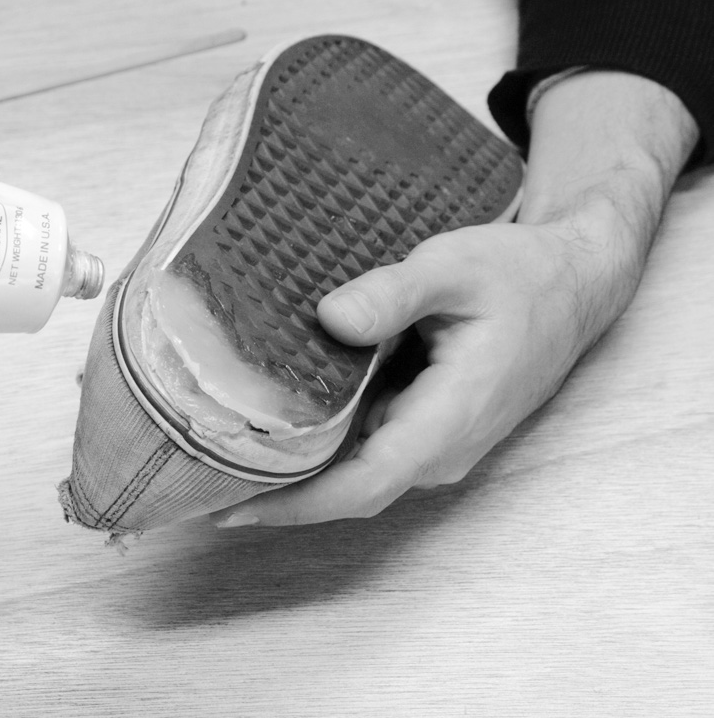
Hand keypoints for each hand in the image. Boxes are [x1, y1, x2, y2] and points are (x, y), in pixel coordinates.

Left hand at [212, 70, 698, 526]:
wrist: (572, 284)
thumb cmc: (518, 275)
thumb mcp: (454, 267)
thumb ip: (392, 295)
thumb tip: (328, 319)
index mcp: (448, 420)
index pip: (362, 486)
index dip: (294, 505)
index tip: (230, 507)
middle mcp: (440, 448)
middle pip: (347, 490)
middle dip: (278, 494)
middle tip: (202, 477)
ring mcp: (436, 443)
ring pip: (354, 474)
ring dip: (295, 472)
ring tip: (222, 454)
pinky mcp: (428, 428)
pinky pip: (366, 451)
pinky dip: (319, 448)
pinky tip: (274, 424)